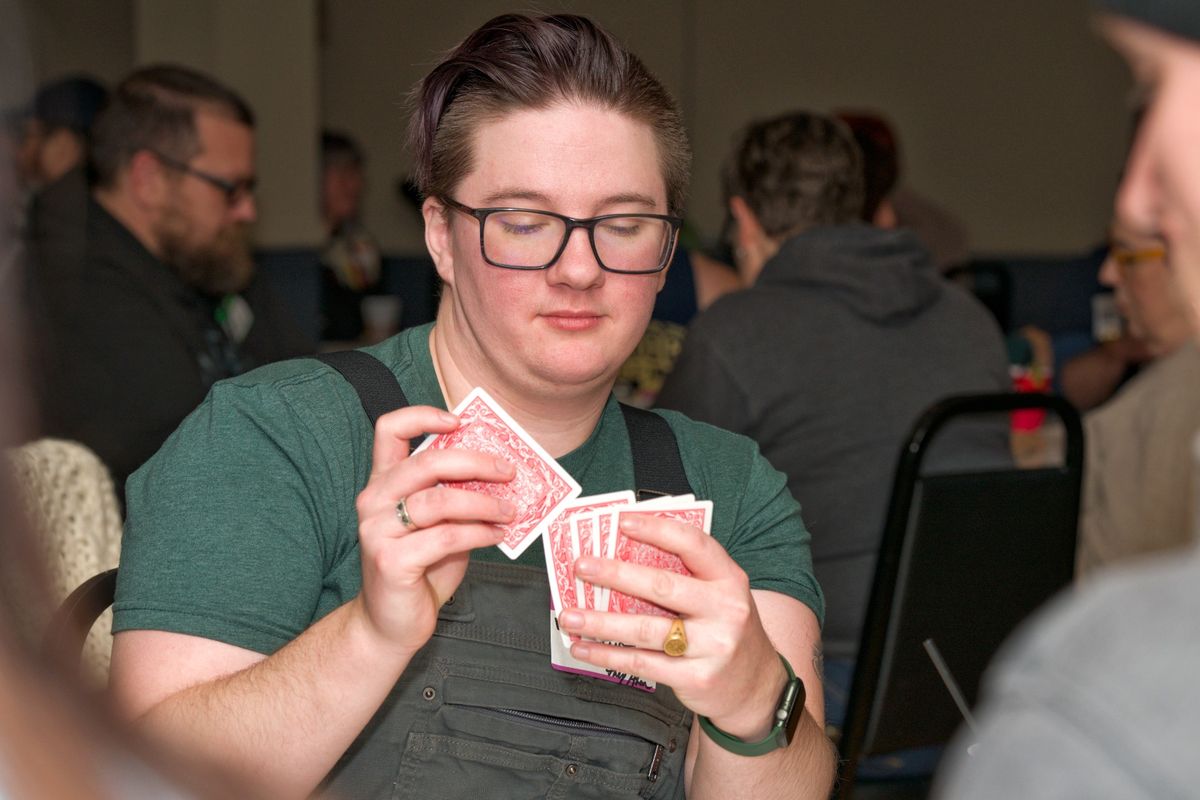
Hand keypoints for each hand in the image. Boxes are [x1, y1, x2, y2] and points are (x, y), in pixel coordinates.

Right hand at [353, 405, 515, 657]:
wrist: (391, 624)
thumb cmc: (420, 570)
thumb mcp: (438, 524)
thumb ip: (454, 496)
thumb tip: (499, 472)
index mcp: (382, 484)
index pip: (389, 431)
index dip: (423, 416)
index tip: (459, 421)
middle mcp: (373, 502)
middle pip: (425, 463)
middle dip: (475, 462)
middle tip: (508, 471)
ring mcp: (378, 531)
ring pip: (439, 501)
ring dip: (484, 503)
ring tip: (510, 510)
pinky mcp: (391, 561)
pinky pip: (445, 537)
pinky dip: (478, 533)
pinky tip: (496, 535)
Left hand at [557, 514, 785, 739]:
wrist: (757, 687)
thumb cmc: (725, 629)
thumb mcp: (719, 595)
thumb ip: (685, 577)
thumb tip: (622, 557)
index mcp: (729, 579)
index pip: (692, 544)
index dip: (656, 529)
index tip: (621, 522)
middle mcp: (725, 609)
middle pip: (662, 586)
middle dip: (615, 574)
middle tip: (581, 566)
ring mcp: (712, 646)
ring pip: (645, 629)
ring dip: (600, 622)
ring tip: (569, 616)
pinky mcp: (696, 677)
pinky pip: (642, 662)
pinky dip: (607, 655)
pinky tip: (584, 648)